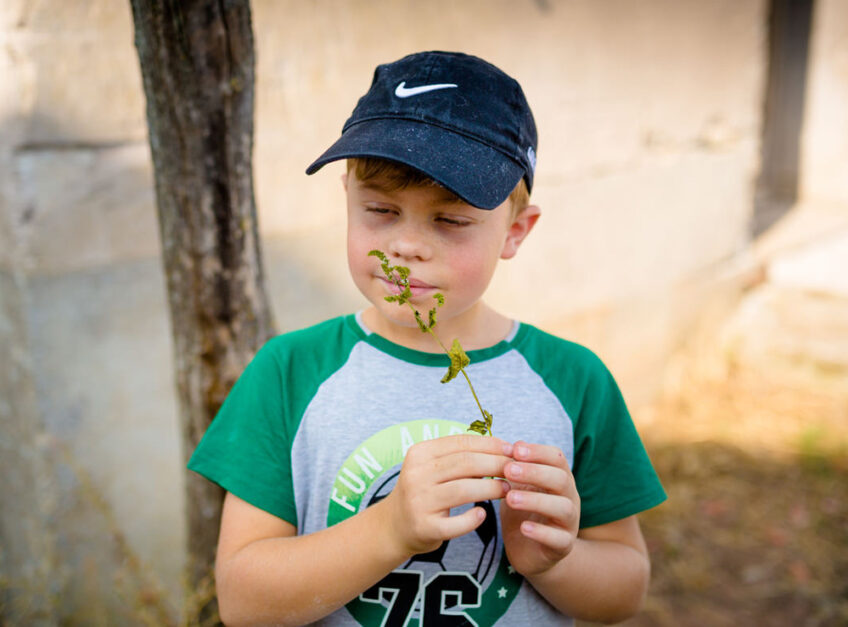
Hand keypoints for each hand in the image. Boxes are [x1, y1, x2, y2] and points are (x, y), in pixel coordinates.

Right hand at [380, 434, 511, 556]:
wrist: (394, 525)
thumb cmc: (424, 491)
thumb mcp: (432, 467)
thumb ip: (459, 456)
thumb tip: (502, 448)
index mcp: (420, 453)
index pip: (461, 443)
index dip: (490, 445)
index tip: (511, 449)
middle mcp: (416, 475)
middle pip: (466, 464)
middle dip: (496, 465)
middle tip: (515, 470)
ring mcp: (419, 502)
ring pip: (464, 490)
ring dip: (491, 489)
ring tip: (507, 490)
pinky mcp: (424, 527)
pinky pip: (456, 523)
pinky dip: (473, 519)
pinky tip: (482, 514)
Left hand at [500, 441, 580, 576]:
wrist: (529, 551)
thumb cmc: (523, 512)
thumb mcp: (517, 486)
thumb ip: (515, 467)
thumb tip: (507, 444)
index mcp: (559, 478)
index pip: (557, 458)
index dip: (538, 452)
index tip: (515, 449)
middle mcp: (569, 498)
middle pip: (561, 479)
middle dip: (535, 472)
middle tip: (508, 470)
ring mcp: (569, 523)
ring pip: (563, 508)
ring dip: (536, 500)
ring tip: (510, 498)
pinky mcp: (563, 546)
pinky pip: (559, 539)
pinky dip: (542, 533)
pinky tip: (523, 528)